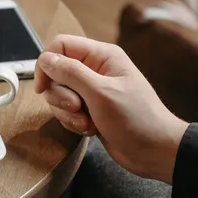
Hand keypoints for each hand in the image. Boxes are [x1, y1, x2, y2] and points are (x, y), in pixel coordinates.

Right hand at [34, 35, 188, 182]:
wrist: (155, 151)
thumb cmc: (137, 119)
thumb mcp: (101, 93)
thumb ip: (71, 73)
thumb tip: (45, 59)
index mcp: (102, 56)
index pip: (60, 46)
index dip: (47, 65)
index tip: (43, 87)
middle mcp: (95, 70)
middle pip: (56, 73)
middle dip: (60, 95)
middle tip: (77, 107)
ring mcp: (92, 90)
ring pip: (58, 95)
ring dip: (67, 113)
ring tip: (87, 122)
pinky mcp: (89, 109)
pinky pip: (66, 111)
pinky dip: (73, 122)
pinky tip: (90, 129)